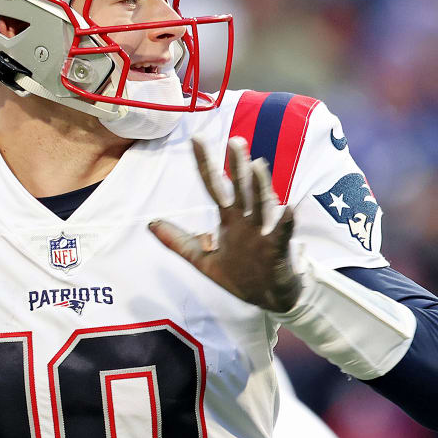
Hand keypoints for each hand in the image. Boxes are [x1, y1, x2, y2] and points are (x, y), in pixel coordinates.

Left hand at [150, 137, 300, 312]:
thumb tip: (150, 224)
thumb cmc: (239, 276)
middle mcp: (246, 221)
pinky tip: (287, 209)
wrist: (268, 298)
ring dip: (260, 186)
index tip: (197, 139)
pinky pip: (281, 234)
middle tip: (235, 142)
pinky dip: (285, 222)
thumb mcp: (203, 260)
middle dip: (239, 166)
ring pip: (261, 205)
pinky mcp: (276, 249)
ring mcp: (262, 233)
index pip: (215, 186)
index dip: (205, 164)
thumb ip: (179, 242)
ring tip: (258, 166)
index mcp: (229, 220)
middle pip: (241, 189)